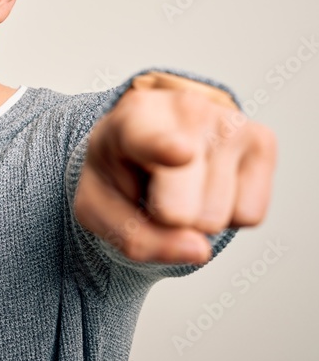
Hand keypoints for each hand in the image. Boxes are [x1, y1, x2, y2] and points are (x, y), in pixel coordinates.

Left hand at [74, 88, 276, 264]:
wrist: (150, 134)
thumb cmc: (120, 169)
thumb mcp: (99, 205)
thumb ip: (133, 237)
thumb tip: (200, 250)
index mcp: (132, 119)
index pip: (150, 140)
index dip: (163, 148)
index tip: (180, 153)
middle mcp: (185, 110)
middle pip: (182, 213)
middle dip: (167, 219)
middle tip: (155, 187)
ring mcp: (229, 120)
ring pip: (218, 218)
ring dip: (197, 215)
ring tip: (181, 180)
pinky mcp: (262, 140)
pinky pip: (250, 215)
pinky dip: (228, 213)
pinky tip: (209, 181)